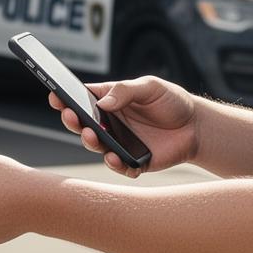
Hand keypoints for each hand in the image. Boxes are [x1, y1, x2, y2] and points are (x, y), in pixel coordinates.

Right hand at [50, 75, 198, 177]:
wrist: (196, 126)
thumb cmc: (171, 101)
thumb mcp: (150, 86)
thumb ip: (126, 90)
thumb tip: (104, 102)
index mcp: (109, 101)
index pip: (82, 99)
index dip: (66, 98)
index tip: (55, 96)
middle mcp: (110, 123)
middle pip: (82, 124)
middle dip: (72, 121)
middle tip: (71, 116)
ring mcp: (119, 143)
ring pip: (96, 146)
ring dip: (90, 141)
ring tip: (93, 135)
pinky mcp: (133, 161)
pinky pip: (119, 166)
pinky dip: (115, 163)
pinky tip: (115, 158)